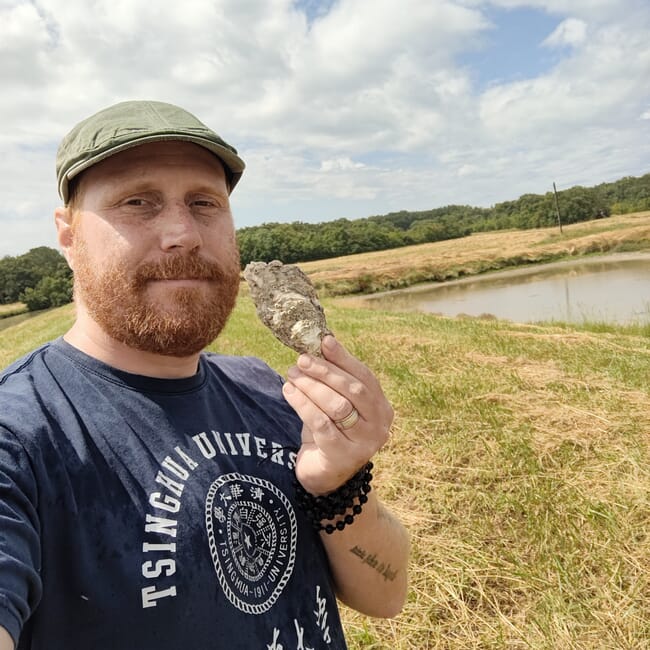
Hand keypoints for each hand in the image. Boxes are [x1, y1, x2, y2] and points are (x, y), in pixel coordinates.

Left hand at [282, 335, 392, 494]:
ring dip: (311, 386)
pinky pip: (320, 424)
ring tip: (292, 375)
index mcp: (382, 408)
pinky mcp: (342, 456)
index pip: (365, 377)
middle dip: (325, 371)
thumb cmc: (330, 432)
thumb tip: (322, 342)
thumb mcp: (335, 403)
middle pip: (354, 390)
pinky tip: (289, 392)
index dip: (344, 358)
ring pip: (337, 406)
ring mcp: (363, 443)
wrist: (324, 476)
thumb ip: (334, 379)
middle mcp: (379, 426)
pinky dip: (303, 404)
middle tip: (302, 360)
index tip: (324, 341)